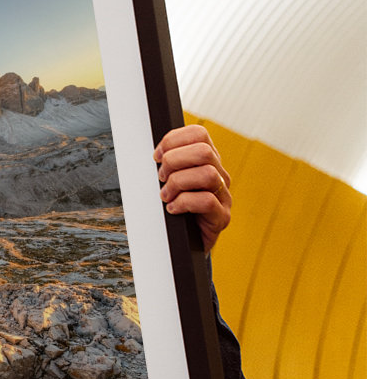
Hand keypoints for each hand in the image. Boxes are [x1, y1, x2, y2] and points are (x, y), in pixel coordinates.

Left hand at [154, 124, 231, 252]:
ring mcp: (224, 196)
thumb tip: (154, 154)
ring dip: (178, 183)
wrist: (184, 244)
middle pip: (204, 151)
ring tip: (166, 196)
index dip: (173, 140)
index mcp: (207, 161)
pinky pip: (207, 201)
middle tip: (161, 178)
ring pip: (207, 174)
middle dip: (174, 161)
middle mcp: (220, 175)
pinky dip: (183, 203)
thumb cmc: (174, 209)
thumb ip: (167, 164)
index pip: (199, 134)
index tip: (156, 156)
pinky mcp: (222, 217)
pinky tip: (172, 209)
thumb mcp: (168, 181)